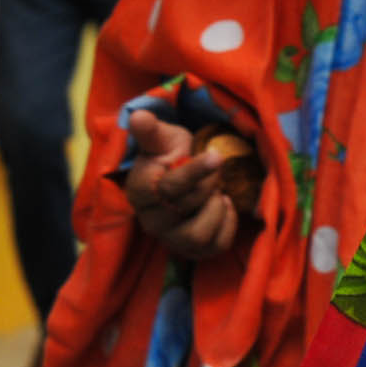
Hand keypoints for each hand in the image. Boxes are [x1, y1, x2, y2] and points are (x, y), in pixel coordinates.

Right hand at [123, 110, 239, 259]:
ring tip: (217, 192)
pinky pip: (215, 247)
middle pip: (188, 207)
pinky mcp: (191, 250)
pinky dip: (227, 226)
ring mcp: (170, 238)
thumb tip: (138, 116)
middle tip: (215, 167)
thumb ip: (150, 131)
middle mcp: (151, 221)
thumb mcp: (161, 138)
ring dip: (216, 210)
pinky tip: (223, 206)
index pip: (170, 187)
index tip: (216, 156)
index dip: (196, 171)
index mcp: (140, 191)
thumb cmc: (168, 155)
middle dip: (209, 183)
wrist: (176, 177)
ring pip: (198, 235)